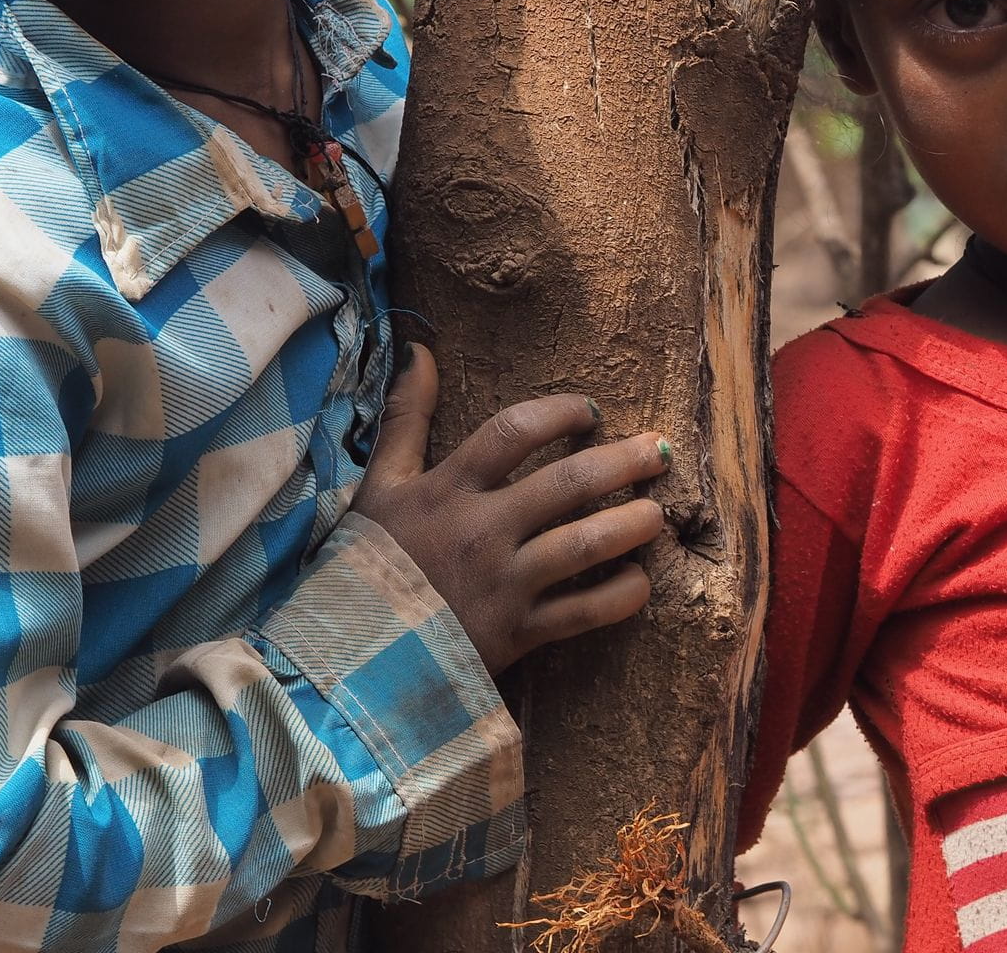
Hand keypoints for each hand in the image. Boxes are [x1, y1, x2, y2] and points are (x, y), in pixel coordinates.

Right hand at [352, 346, 670, 673]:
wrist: (349, 657)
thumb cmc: (366, 563)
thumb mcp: (379, 484)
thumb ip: (405, 418)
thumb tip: (420, 350)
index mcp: (448, 491)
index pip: (513, 432)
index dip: (560, 412)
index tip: (591, 410)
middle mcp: (481, 532)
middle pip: (567, 485)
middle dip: (622, 462)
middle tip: (658, 451)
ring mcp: (502, 585)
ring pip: (584, 547)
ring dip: (631, 525)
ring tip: (657, 512)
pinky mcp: (517, 634)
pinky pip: (583, 614)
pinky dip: (620, 596)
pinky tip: (641, 579)